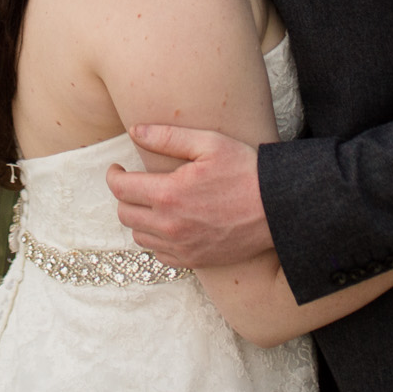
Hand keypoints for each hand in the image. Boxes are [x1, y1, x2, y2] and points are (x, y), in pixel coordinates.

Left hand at [105, 124, 273, 269]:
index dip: (114, 175)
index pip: (120, 189)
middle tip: (135, 183)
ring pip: (140, 236)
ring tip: (152, 202)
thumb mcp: (208, 143)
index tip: (118, 168)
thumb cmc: (245, 170)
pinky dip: (156, 240)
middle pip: (125, 214)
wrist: (278, 208)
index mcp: (168, 194)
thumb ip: (167, 136)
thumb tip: (134, 131)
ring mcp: (182, 246)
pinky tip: (169, 224)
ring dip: (139, 218)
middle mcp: (170, 225)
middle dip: (125, 196)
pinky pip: (160, 255)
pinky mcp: (195, 260)